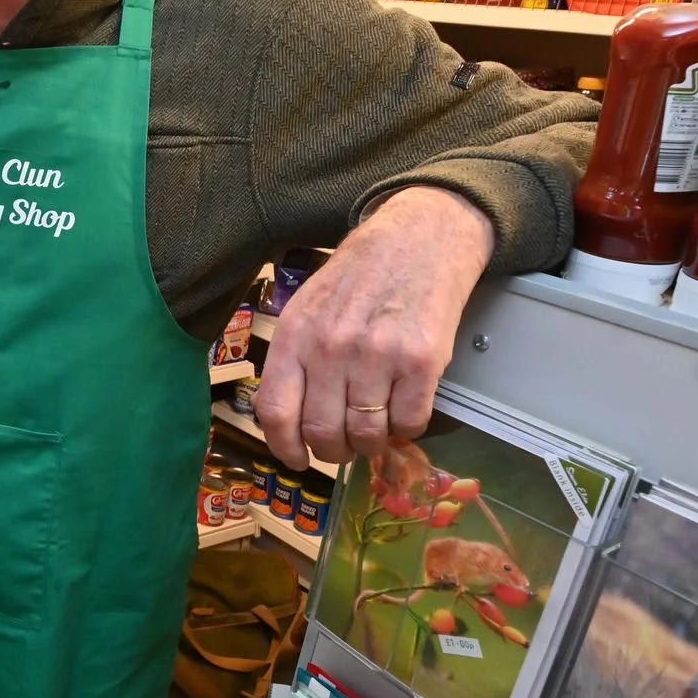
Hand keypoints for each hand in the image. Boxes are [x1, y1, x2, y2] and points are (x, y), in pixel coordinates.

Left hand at [256, 187, 494, 471]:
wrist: (419, 239)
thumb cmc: (359, 276)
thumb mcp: (307, 308)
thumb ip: (294, 360)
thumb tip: (289, 421)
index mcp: (295, 336)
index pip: (275, 412)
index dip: (284, 447)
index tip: (296, 458)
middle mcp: (331, 348)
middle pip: (322, 432)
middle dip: (333, 450)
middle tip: (344, 444)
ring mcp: (377, 356)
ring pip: (367, 435)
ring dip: (371, 443)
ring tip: (375, 427)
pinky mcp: (422, 362)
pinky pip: (410, 422)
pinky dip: (408, 427)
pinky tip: (404, 407)